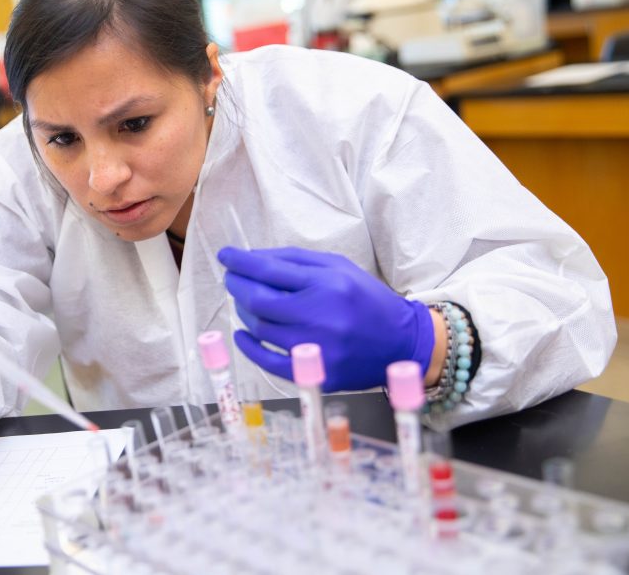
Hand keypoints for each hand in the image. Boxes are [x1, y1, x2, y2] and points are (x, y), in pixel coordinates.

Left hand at [218, 247, 434, 391]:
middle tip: (231, 278)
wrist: (402, 342)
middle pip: (259, 299)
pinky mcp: (317, 373)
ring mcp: (317, 348)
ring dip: (243, 311)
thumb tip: (253, 258)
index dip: (241, 262)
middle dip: (237, 285)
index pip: (270, 270)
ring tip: (244, 301)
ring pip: (261, 327)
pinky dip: (249, 346)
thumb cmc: (366, 300)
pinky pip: (268, 361)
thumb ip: (296, 260)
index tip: (226, 256)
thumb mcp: (339, 267)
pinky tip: (242, 333)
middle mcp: (321, 315)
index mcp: (328, 284)